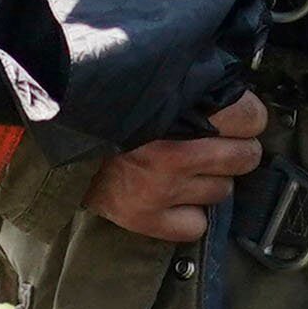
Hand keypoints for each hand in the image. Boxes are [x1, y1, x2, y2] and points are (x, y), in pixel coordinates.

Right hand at [92, 90, 268, 243]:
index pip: (250, 117)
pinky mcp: (145, 218)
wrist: (57, 141)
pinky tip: (175, 197)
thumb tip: (232, 84)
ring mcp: (161, 190)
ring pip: (223, 192)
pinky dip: (190, 214)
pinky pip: (196, 225)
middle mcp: (173, 152)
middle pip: (245, 157)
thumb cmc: (107, 112)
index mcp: (178, 110)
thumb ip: (192, 84)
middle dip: (236, 150)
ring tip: (187, 169)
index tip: (236, 118)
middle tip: (217, 145)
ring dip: (211, 181)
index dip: (246, 117)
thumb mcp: (153, 86)